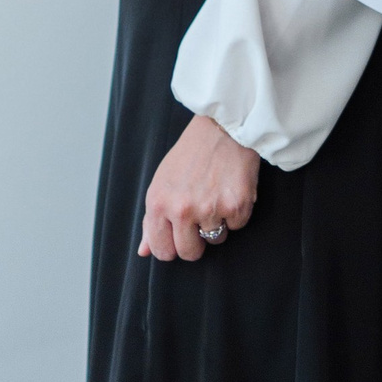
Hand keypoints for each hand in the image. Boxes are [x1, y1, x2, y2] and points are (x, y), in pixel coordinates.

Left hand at [139, 115, 260, 262]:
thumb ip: (151, 221)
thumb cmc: (190, 155)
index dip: (172, 248)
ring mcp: (210, 209)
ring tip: (216, 196)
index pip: (162, 250)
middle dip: (196, 242)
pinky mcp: (236, 206)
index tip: (179, 239)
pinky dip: (237, 212)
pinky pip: (237, 226)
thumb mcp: (161, 184)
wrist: (222, 129)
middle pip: (190, 253)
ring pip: (216, 239)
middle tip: (200, 219)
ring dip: (218, 223)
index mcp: (158, 204)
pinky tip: (231, 190)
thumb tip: (144, 251)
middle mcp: (182, 210)